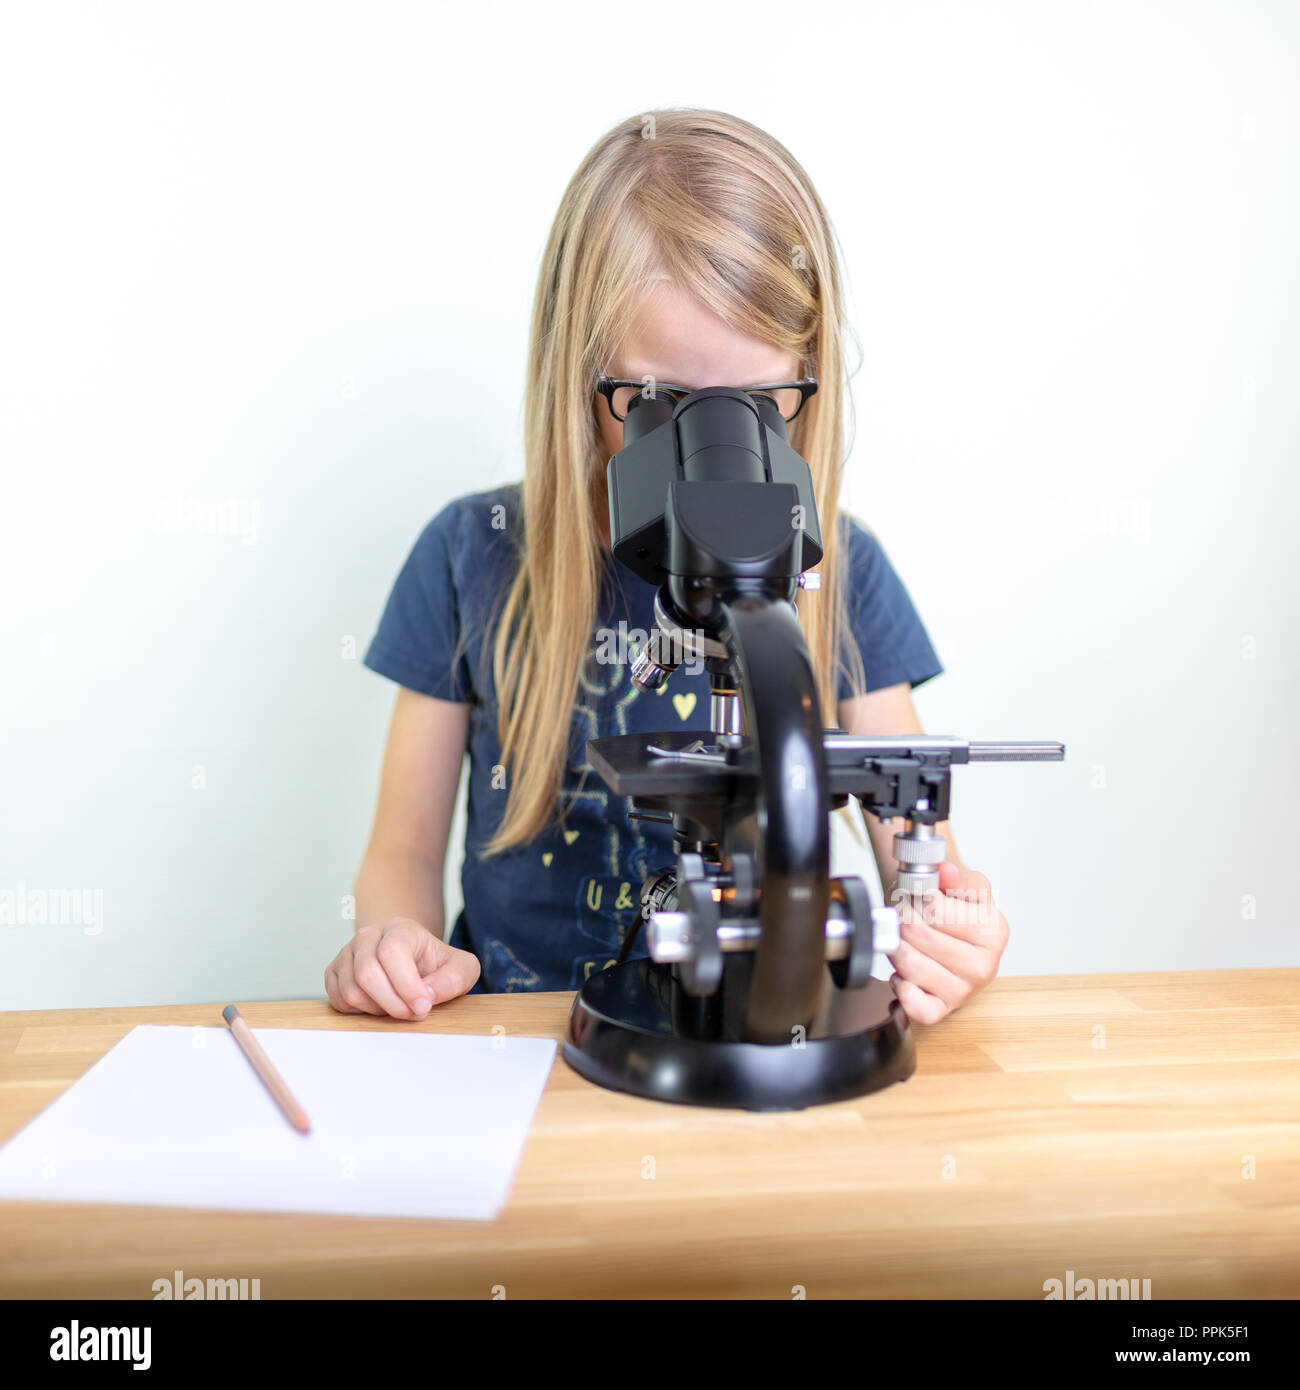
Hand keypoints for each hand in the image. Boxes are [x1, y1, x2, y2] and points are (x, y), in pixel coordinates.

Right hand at [324, 917, 480, 1019]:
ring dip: (377, 1009)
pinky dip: (358, 1012)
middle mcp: (368, 936)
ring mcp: (347, 953)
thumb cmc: (436, 965)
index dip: (406, 985)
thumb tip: (427, 995)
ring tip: (397, 1007)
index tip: (423, 1007)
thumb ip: (454, 979)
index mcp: (400, 928)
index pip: (392, 952)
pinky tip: (378, 1006)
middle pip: (367, 973)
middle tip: (413, 1014)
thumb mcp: (462, 968)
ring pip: (351, 990)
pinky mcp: (334, 972)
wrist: (412, 960)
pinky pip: (337, 1000)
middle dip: (392, 1003)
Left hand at [886, 862, 1006, 1025]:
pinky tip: (904, 973)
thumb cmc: (958, 913)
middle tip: (902, 915)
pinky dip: (902, 988)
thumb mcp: (967, 887)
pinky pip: (916, 1006)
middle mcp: (983, 966)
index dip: (912, 896)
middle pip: (917, 935)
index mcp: (993, 931)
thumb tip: (945, 871)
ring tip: (902, 939)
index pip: (935, 909)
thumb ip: (958, 876)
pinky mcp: (944, 1010)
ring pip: (909, 965)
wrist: (955, 937)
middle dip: (900, 919)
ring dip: (895, 948)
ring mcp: (964, 991)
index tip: (911, 894)